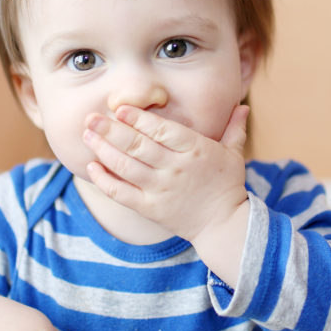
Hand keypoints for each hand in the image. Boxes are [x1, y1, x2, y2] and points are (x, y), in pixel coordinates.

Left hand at [81, 104, 250, 243]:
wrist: (223, 225)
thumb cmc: (227, 185)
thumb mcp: (233, 154)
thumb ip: (233, 128)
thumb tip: (243, 105)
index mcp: (196, 150)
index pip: (162, 130)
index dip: (139, 118)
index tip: (120, 108)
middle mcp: (176, 169)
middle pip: (138, 146)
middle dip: (111, 130)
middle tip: (91, 117)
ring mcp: (161, 189)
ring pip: (126, 166)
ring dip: (103, 149)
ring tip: (87, 135)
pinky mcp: (150, 208)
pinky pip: (121, 193)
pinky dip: (104, 180)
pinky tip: (91, 167)